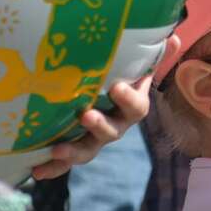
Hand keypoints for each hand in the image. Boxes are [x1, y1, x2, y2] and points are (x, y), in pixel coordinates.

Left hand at [29, 34, 180, 180]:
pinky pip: (65, 162)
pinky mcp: (75, 147)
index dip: (128, 98)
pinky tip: (37, 172)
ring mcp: (94, 139)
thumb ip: (155, 56)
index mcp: (130, 107)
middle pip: (111, 132)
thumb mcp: (138, 67)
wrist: (108, 101)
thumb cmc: (124, 79)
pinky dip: (52, 168)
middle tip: (86, 116)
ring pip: (87, 150)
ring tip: (56, 149)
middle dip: (99, 126)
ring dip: (73, 152)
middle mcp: (115, 126)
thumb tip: (174, 37)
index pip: (136, 106)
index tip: (116, 87)